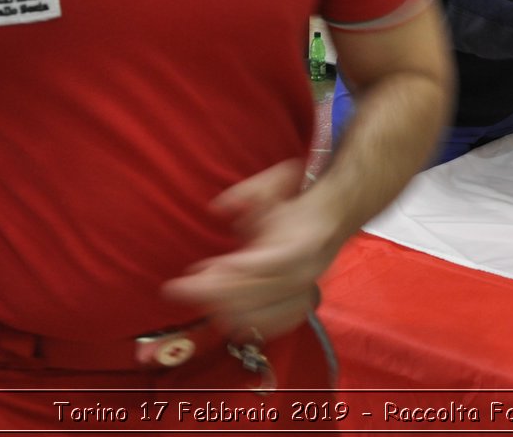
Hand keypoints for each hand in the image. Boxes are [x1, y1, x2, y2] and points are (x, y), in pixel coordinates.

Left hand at [165, 159, 339, 337]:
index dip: (230, 275)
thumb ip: (247, 193)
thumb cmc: (296, 204)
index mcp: (301, 244)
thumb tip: (218, 207)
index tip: (196, 274)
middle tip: (179, 287)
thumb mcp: (273, 184)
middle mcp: (305, 274)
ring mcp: (304, 293)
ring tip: (198, 294)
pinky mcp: (300, 306)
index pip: (266, 266)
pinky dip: (244, 324)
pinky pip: (272, 327)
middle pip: (255, 297)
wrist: (333, 218)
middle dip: (212, 295)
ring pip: (259, 317)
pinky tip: (221, 314)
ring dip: (223, 311)